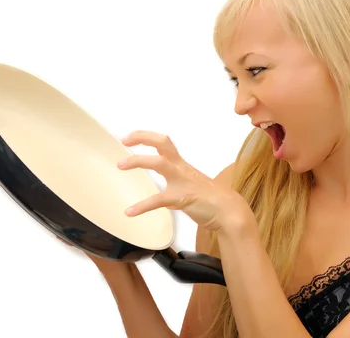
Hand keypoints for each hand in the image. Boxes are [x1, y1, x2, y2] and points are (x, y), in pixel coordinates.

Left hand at [117, 130, 252, 233]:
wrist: (228, 211)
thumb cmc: (211, 200)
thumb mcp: (190, 190)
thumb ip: (175, 192)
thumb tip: (164, 200)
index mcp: (181, 165)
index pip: (163, 143)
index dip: (146, 137)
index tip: (129, 138)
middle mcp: (180, 168)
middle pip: (162, 143)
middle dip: (142, 137)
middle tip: (124, 140)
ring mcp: (181, 181)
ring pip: (158, 163)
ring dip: (137, 161)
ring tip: (120, 165)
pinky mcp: (181, 198)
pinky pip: (158, 200)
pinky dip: (142, 206)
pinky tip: (130, 212)